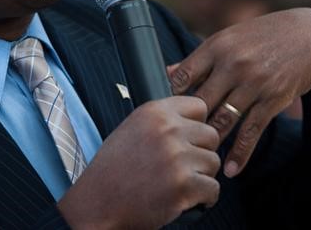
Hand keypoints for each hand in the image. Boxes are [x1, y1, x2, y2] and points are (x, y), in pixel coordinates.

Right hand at [57, 96, 220, 229]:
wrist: (97, 204)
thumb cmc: (113, 171)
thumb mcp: (133, 129)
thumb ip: (162, 121)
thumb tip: (194, 121)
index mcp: (155, 112)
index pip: (199, 106)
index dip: (197, 126)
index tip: (189, 141)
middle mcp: (167, 130)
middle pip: (211, 135)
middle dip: (201, 154)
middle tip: (184, 168)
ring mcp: (176, 157)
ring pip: (214, 162)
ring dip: (202, 176)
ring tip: (179, 184)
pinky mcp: (183, 185)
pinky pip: (213, 189)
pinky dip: (204, 199)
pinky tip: (185, 200)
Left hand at [167, 8, 310, 177]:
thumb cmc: (264, 36)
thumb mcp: (230, 38)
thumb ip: (201, 59)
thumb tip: (167, 73)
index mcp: (217, 46)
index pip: (183, 77)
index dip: (169, 98)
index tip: (163, 115)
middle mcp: (233, 64)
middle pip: (200, 102)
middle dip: (187, 124)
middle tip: (176, 143)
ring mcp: (254, 83)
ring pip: (223, 120)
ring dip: (210, 142)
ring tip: (199, 160)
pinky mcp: (273, 100)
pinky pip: (251, 132)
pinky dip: (240, 154)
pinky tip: (230, 170)